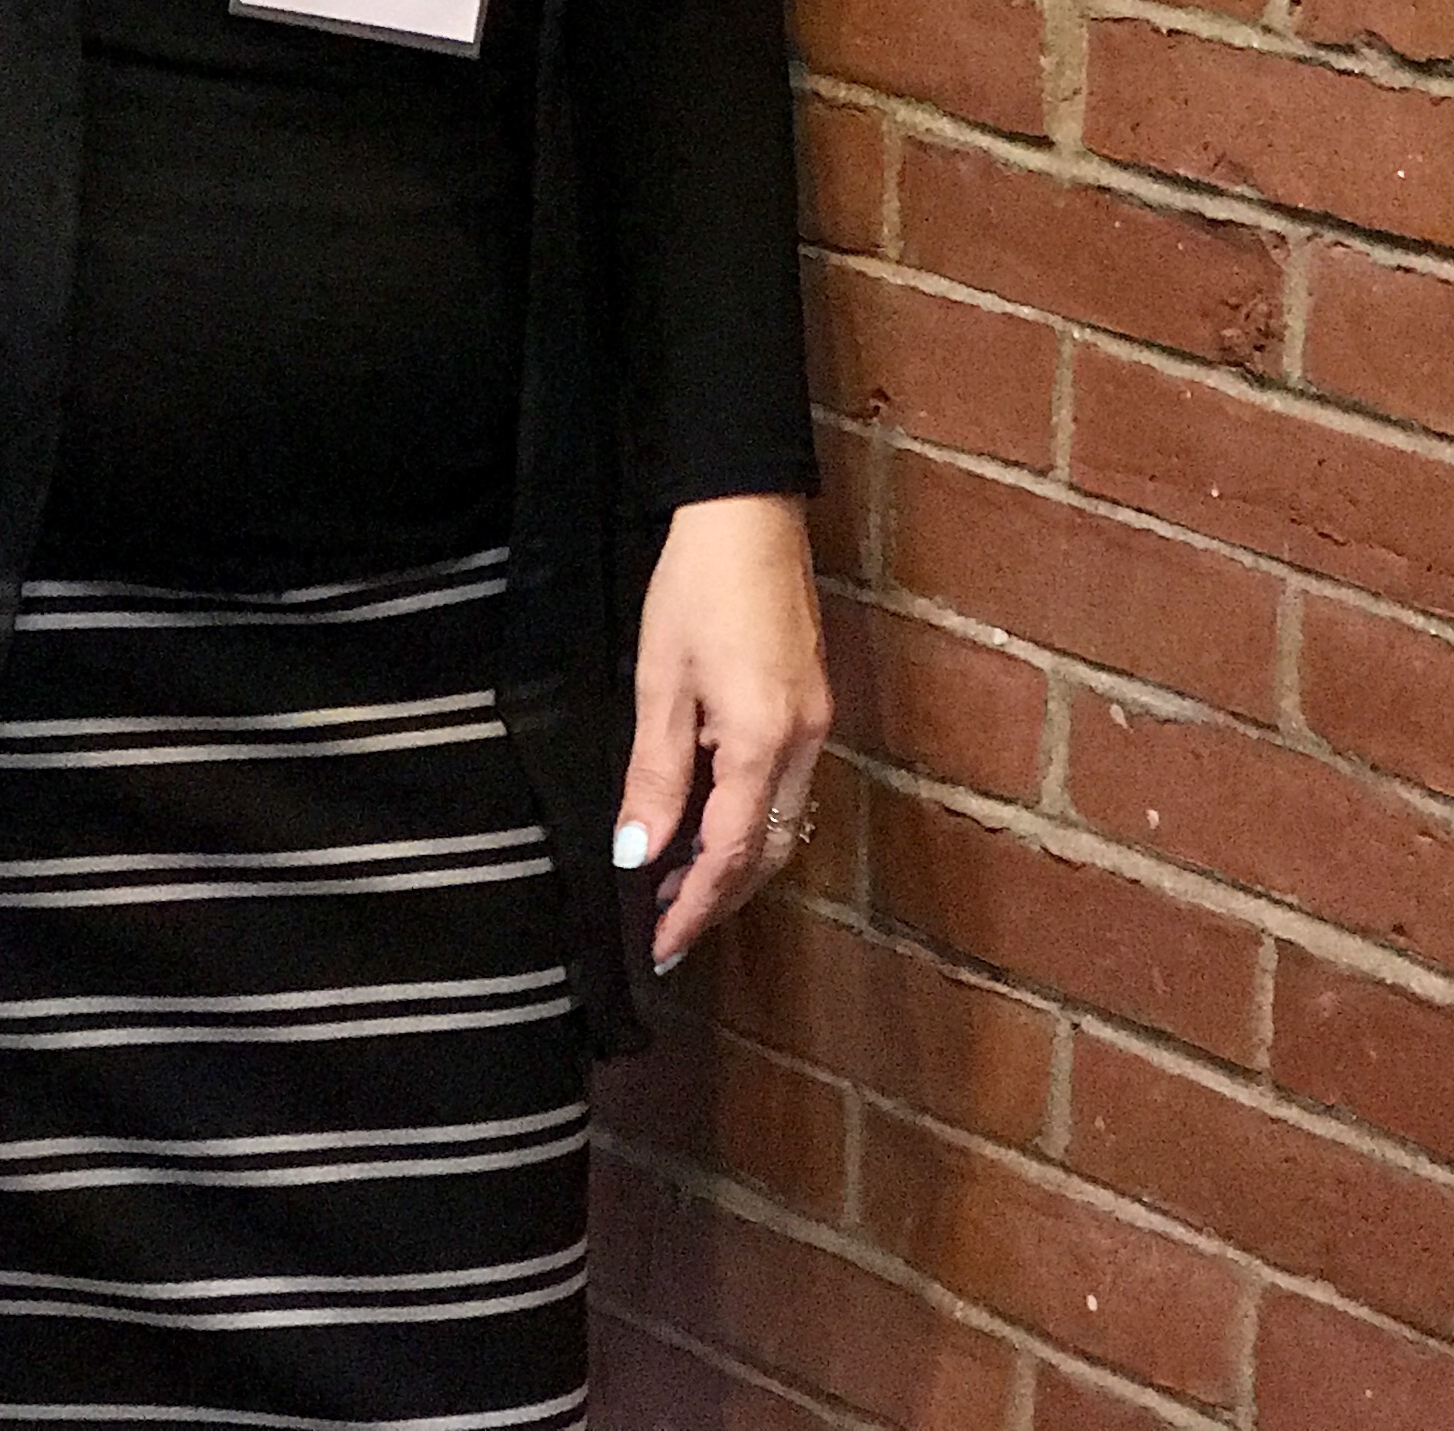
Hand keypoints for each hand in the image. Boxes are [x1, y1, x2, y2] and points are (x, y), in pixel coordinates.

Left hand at [613, 493, 828, 975]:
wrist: (747, 509)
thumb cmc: (697, 585)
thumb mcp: (660, 682)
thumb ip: (654, 775)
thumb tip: (637, 853)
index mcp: (765, 740)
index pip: (730, 853)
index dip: (694, 906)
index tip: (660, 944)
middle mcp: (805, 740)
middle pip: (770, 849)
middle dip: (720, 895)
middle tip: (665, 925)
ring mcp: (816, 720)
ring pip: (785, 821)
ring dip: (736, 860)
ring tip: (679, 882)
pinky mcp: (812, 700)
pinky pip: (788, 785)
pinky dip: (751, 819)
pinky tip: (711, 819)